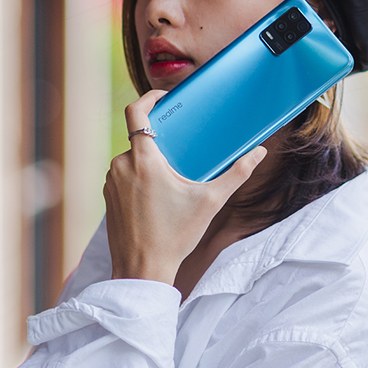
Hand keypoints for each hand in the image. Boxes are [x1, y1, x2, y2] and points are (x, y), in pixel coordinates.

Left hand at [103, 90, 267, 284]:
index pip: (136, 112)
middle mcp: (121, 165)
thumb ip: (237, 173)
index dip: (149, 97)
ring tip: (171, 179)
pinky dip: (139, 178)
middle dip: (161, 142)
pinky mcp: (108, 196)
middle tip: (181, 151)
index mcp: (144, 159)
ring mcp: (111, 181)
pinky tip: (156, 195)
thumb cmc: (175, 236)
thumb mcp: (211, 202)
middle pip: (140, 138)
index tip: (165, 97)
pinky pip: (124, 175)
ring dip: (149, 162)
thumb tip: (259, 153)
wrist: (142, 269)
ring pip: (131, 157)